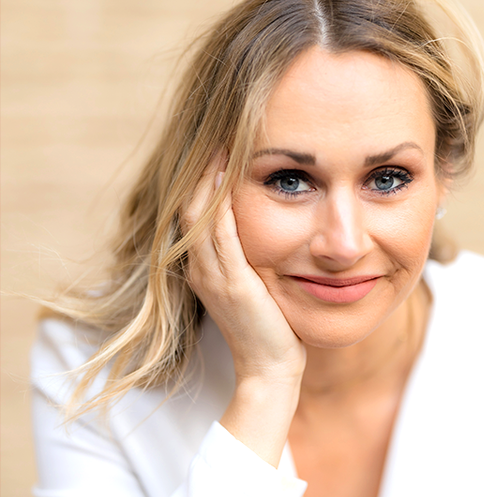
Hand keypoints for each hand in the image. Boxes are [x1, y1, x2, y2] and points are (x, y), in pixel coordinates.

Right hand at [181, 157, 304, 464]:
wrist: (273, 371)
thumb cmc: (277, 329)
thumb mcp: (264, 283)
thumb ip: (259, 256)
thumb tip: (282, 229)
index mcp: (207, 264)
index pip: (197, 207)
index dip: (204, 173)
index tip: (222, 138)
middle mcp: (201, 265)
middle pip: (189, 200)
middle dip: (202, 163)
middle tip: (217, 124)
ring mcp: (212, 273)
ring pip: (199, 210)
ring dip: (209, 172)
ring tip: (222, 136)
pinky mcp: (231, 282)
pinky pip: (218, 230)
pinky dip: (221, 198)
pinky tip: (231, 172)